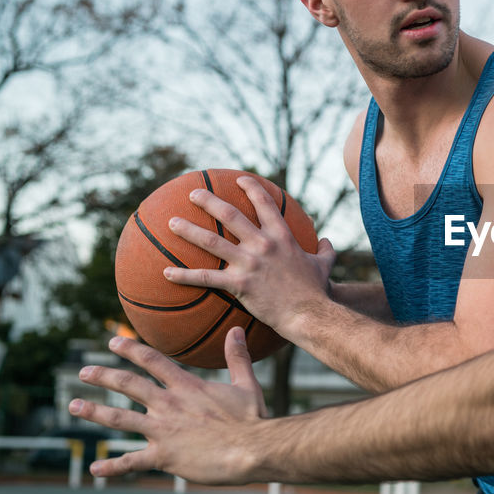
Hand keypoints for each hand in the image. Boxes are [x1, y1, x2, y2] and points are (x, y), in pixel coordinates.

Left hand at [68, 328, 267, 483]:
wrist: (254, 449)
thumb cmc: (253, 418)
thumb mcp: (246, 384)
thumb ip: (237, 357)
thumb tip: (237, 330)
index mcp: (188, 387)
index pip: (153, 361)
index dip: (131, 349)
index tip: (112, 342)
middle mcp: (169, 405)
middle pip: (128, 384)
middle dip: (103, 376)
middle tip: (84, 372)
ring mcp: (163, 430)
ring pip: (120, 418)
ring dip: (95, 412)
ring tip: (73, 406)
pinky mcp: (164, 456)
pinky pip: (132, 462)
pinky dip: (112, 466)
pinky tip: (94, 467)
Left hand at [164, 176, 337, 339]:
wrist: (309, 314)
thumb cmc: (317, 291)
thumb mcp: (325, 266)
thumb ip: (325, 250)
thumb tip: (326, 241)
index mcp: (282, 237)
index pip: (265, 204)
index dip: (251, 188)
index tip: (239, 179)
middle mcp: (263, 244)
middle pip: (230, 215)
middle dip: (208, 201)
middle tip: (192, 193)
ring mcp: (249, 263)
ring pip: (212, 241)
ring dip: (189, 230)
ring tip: (172, 222)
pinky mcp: (239, 284)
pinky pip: (206, 278)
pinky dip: (184, 275)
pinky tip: (166, 272)